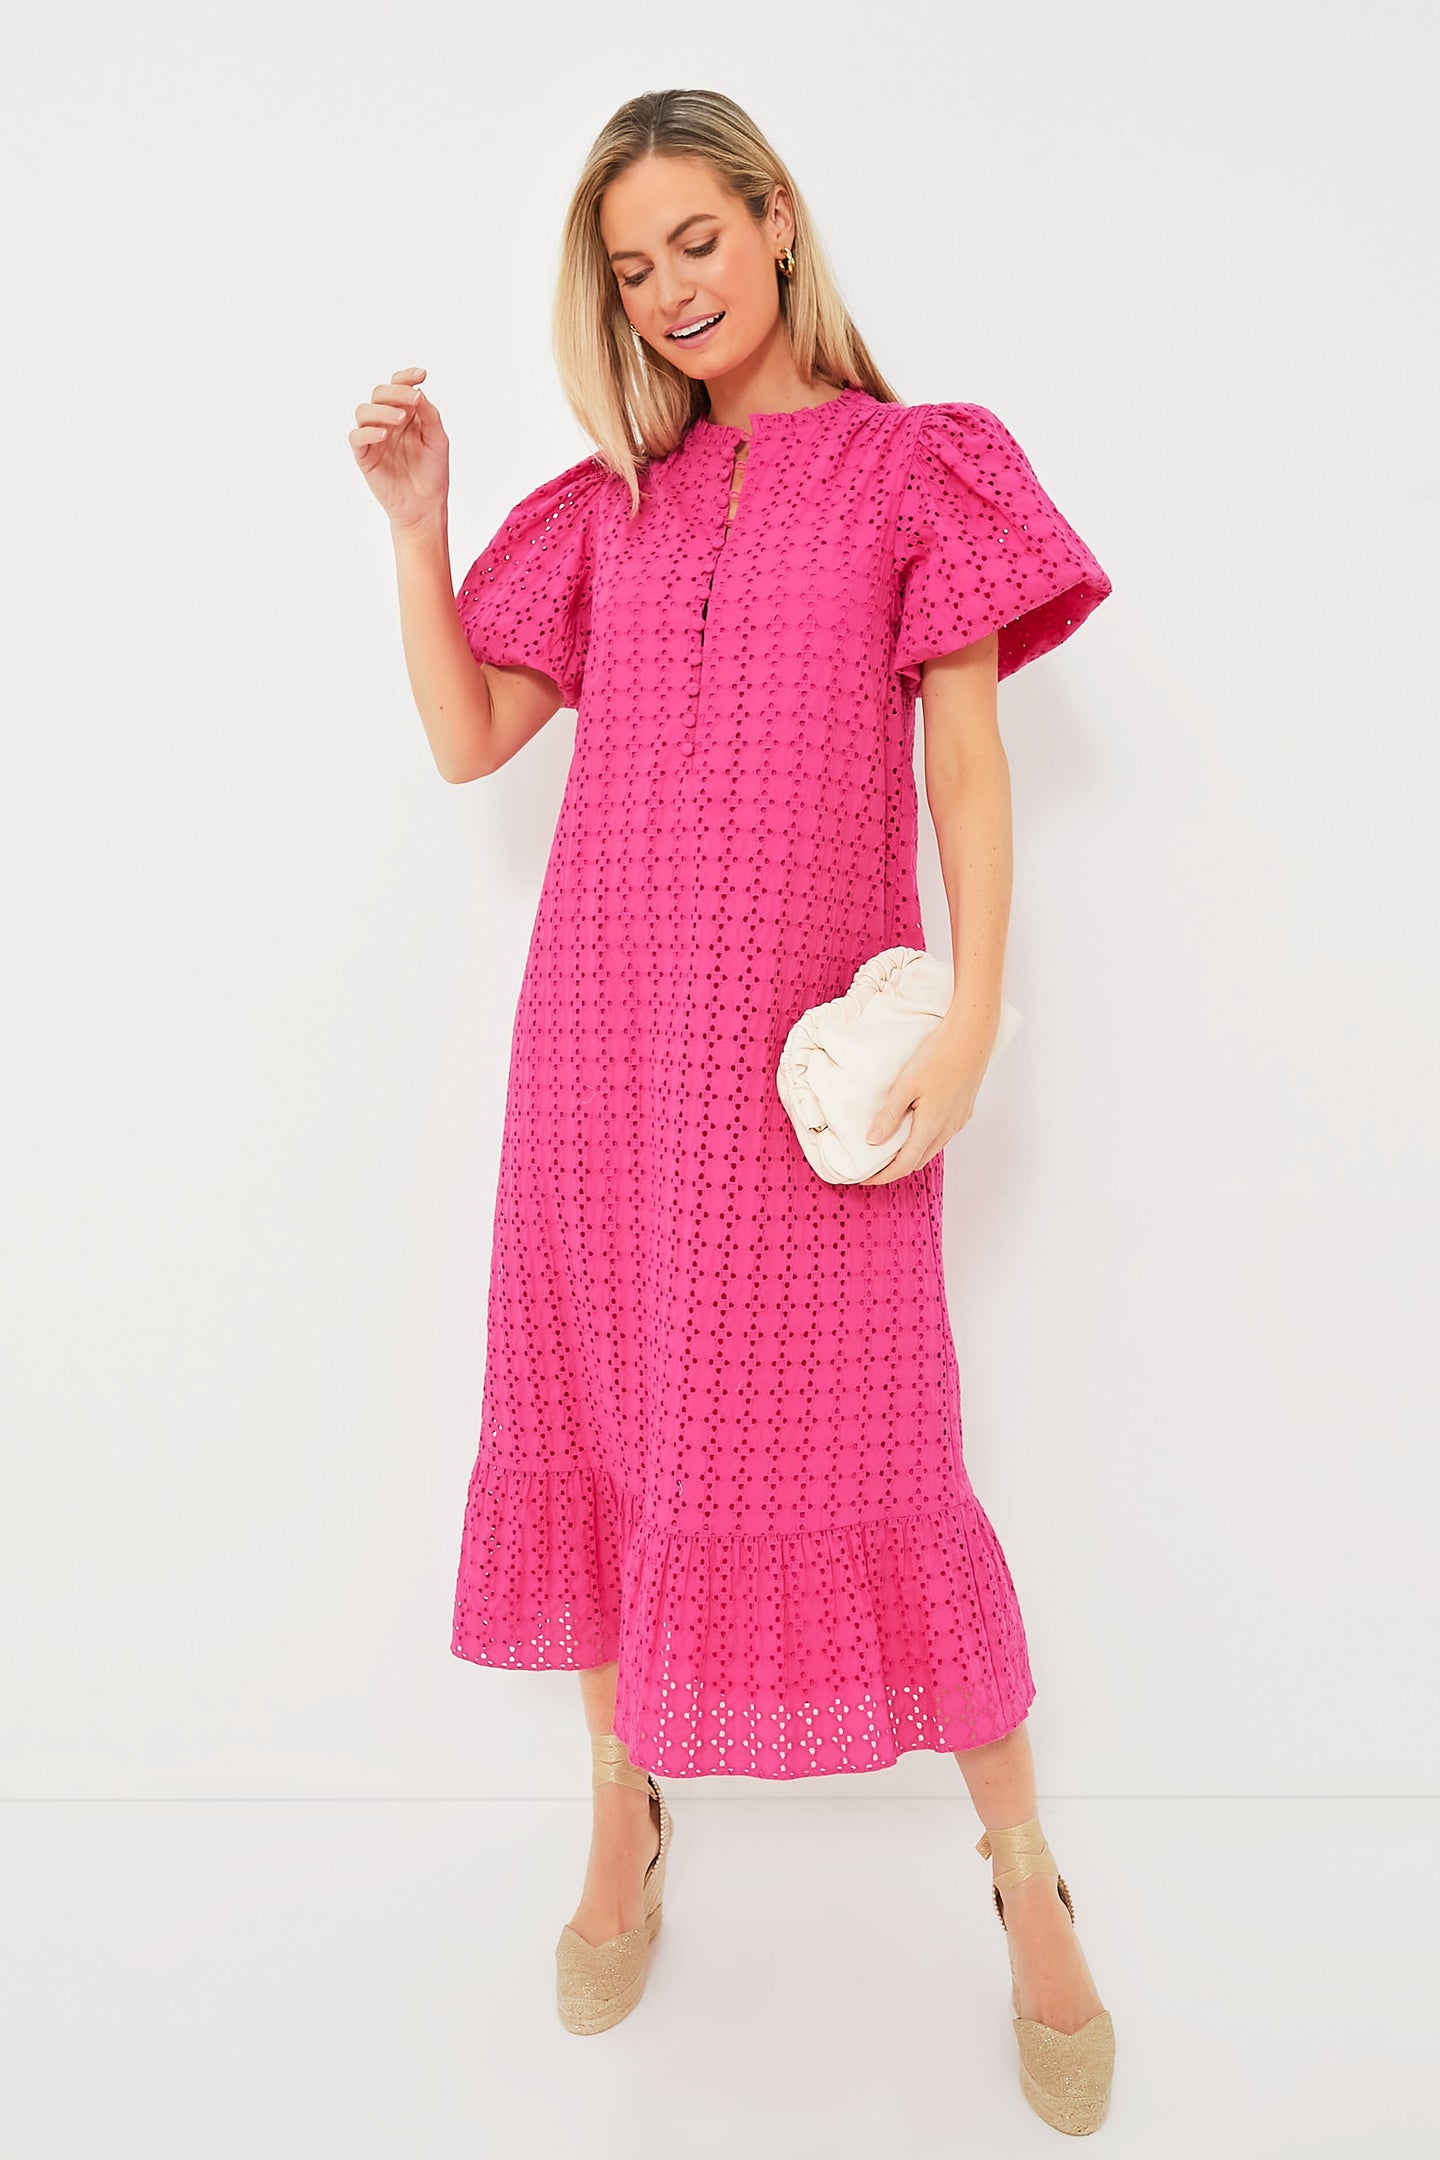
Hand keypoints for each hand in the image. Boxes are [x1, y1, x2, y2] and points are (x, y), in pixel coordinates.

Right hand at [349, 365, 449, 530]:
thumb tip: (417, 392)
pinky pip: (357, 437)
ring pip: (364, 410)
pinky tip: (384, 435)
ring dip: (382, 410)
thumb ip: (429, 415)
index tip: (421, 375)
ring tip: (401, 419)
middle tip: (414, 400)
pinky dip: (368, 432)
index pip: (399, 387)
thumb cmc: (433, 474)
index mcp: (406, 415)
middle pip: (379, 393)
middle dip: (396, 392)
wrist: (425, 506)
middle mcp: (387, 422)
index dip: (406, 377)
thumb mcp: (438, 440)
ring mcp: (374, 437)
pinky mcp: (364, 456)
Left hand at [858, 1013, 994, 1184]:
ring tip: (890, 1149)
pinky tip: (914, 1127)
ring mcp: (958, 1121)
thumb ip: (889, 1116)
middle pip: (918, 1161)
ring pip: (931, 1149)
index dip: (883, 1176)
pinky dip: (924, 1141)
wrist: (972, 1038)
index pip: (904, 1165)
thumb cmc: (938, 1056)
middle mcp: (947, 1130)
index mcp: (931, 1127)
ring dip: (911, 1155)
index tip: (865, 1179)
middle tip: (873, 1166)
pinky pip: (942, 1135)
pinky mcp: (963, 1111)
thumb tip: (872, 1140)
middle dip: (895, 1168)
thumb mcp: (906, 1086)